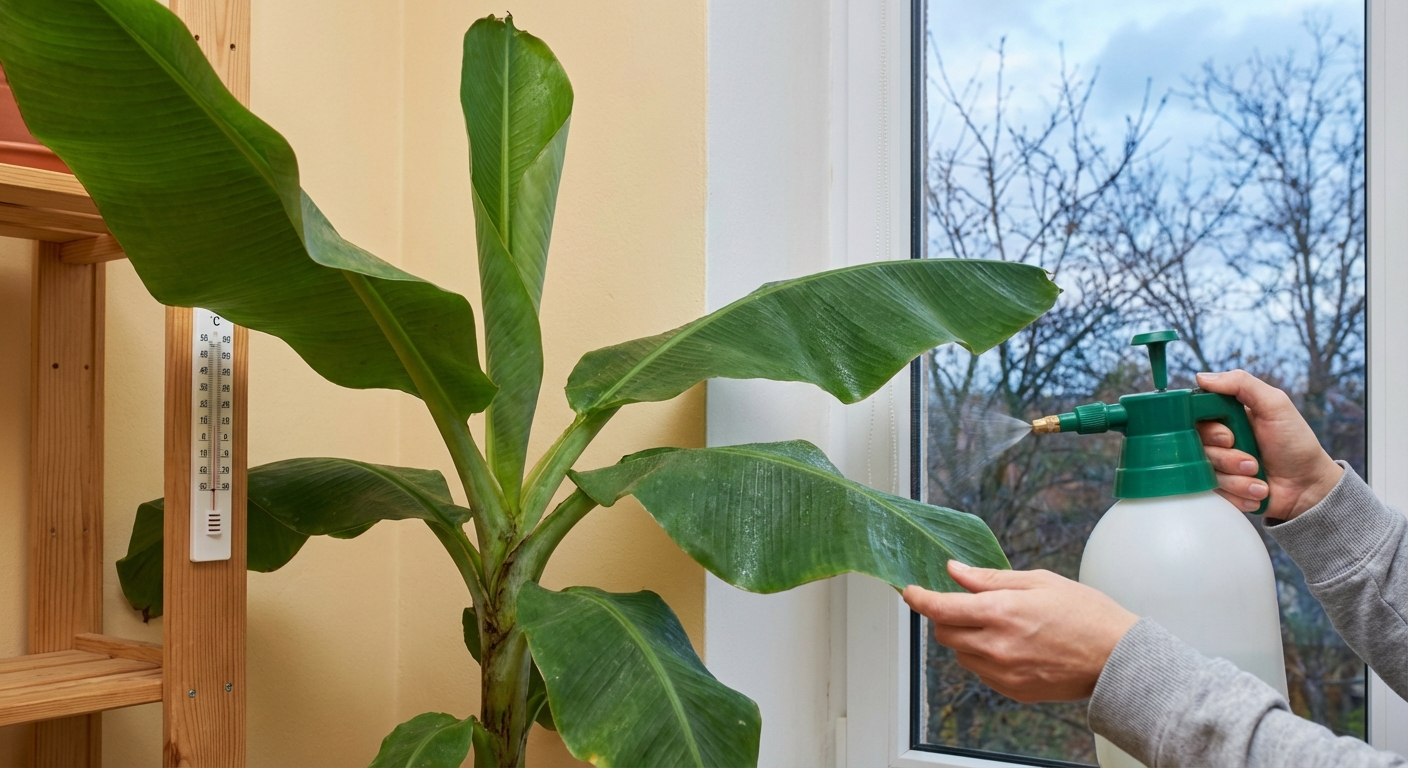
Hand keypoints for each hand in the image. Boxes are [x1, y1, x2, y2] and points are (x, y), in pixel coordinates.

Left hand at [902, 561, 1136, 702]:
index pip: (941, 608)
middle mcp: (996, 645)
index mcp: (1001, 612)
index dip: (919, 598)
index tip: (910, 591)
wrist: (1117, 659)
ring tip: (997, 625)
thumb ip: (989, 578)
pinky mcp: (1012, 690)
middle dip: (946, 616)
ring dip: (965, 638)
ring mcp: (1003, 672)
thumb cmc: (1086, 615)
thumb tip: (955, 571)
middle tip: (966, 604)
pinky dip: (984, 657)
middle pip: (944, 633)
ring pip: (961, 654)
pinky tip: (1010, 646)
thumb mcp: (1038, 581)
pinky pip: (981, 672)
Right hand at [1195, 370, 1341, 519]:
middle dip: (1227, 458)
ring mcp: (1219, 465)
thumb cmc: (1296, 443)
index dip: (1208, 430)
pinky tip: (1258, 491)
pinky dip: (1240, 493)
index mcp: (1226, 416)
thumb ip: (1242, 384)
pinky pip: (1215, 492)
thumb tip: (1202, 377)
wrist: (1309, 486)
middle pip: (1197, 448)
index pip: (1195, 417)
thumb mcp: (1275, 405)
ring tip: (1259, 476)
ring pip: (1207, 472)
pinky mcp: (1223, 488)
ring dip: (1237, 478)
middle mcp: (1218, 439)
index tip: (1228, 437)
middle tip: (1252, 461)